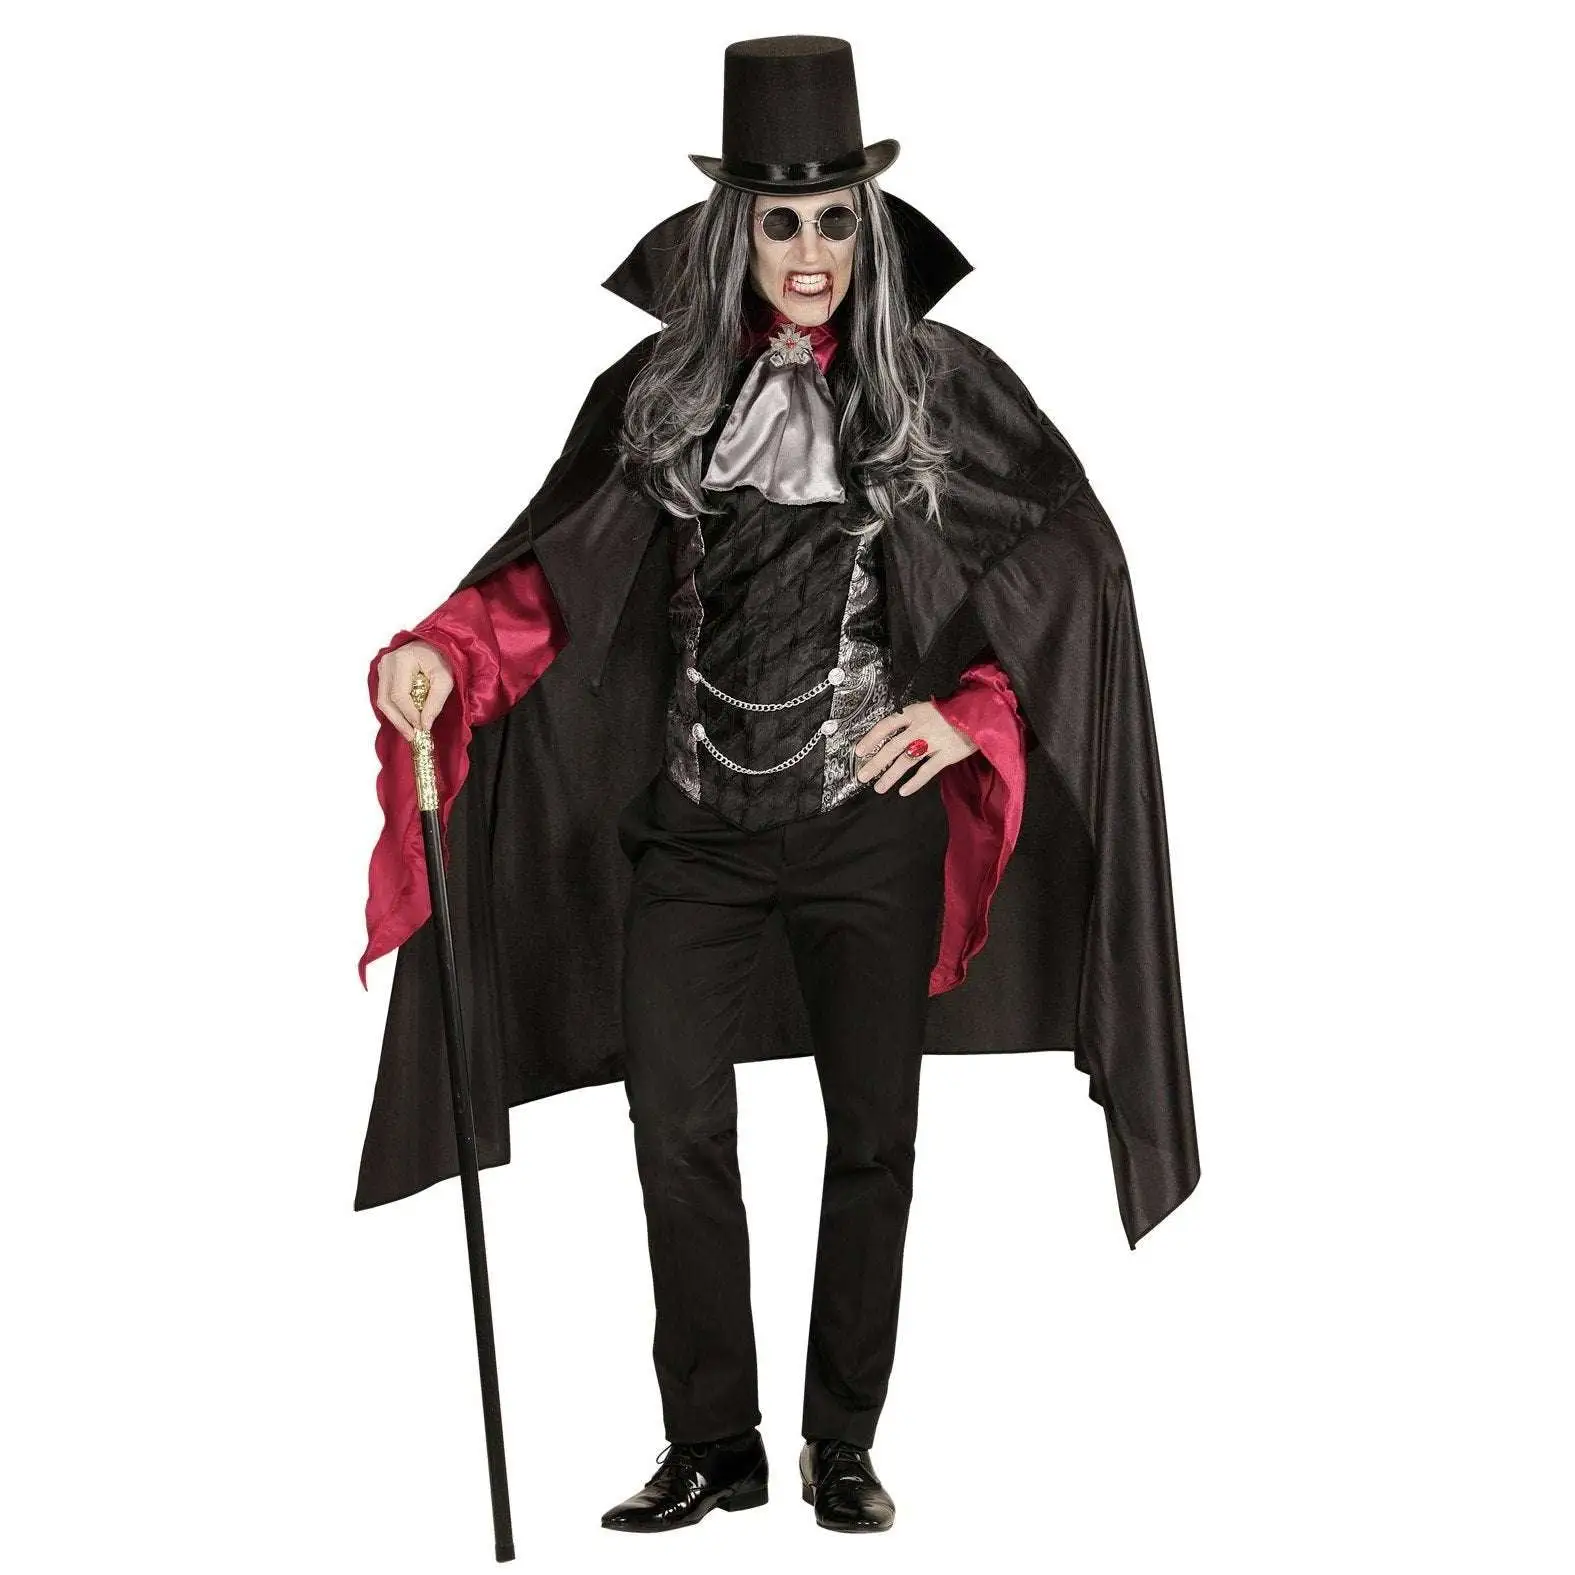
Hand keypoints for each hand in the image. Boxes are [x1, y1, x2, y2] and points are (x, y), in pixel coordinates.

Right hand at [376, 640, 453, 741]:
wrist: (437, 644)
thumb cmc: (443, 658)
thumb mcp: (445, 679)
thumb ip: (435, 702)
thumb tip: (424, 725)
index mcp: (400, 660)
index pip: (399, 695)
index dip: (410, 714)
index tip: (422, 727)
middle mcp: (386, 663)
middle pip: (386, 700)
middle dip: (400, 721)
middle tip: (412, 736)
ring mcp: (382, 668)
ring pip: (382, 701)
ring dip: (396, 718)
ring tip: (410, 732)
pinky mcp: (384, 674)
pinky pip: (385, 696)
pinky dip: (395, 710)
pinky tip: (406, 720)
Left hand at [852, 698, 978, 794]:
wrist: (982, 712)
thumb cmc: (954, 711)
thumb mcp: (929, 709)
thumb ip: (912, 721)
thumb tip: (892, 736)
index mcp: (915, 713)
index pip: (887, 725)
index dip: (871, 738)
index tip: (859, 751)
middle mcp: (921, 727)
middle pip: (893, 747)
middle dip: (875, 762)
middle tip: (862, 776)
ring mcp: (934, 741)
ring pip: (907, 761)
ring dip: (890, 775)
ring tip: (879, 787)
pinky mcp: (947, 754)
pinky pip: (927, 771)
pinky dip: (915, 782)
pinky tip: (903, 791)